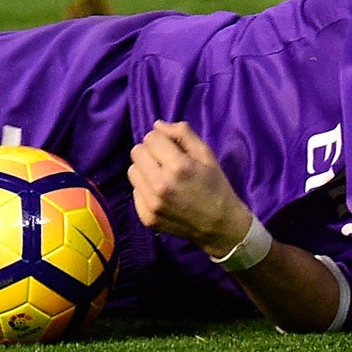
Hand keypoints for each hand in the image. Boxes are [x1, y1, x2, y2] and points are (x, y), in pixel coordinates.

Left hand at [127, 121, 253, 253]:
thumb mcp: (206, 154)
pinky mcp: (146, 218)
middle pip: (136, 152)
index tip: (171, 147)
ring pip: (132, 171)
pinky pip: (135, 191)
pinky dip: (145, 188)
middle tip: (165, 160)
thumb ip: (183, 133)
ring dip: (145, 169)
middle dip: (150, 151)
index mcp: (178, 166)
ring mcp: (151, 204)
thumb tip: (157, 125)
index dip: (162, 139)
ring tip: (161, 175)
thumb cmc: (215, 185)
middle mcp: (160, 185)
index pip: (151, 137)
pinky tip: (161, 193)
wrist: (219, 226)